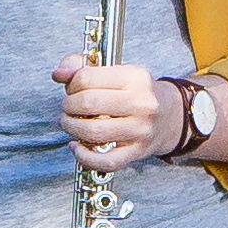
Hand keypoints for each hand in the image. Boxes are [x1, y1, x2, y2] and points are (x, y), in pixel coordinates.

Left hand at [55, 56, 192, 170]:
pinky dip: (84, 156)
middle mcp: (142, 103)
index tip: (72, 89)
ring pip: (92, 132)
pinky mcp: (137, 152)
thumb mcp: (115, 72)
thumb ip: (81, 67)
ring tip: (70, 124)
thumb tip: (59, 74)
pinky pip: (105, 161)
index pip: (86, 78)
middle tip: (69, 108)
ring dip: (71, 128)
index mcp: (136, 77)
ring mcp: (141, 130)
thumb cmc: (135, 94)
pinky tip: (76, 147)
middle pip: (87, 104)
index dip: (71, 84)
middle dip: (68, 106)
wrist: (169, 117)